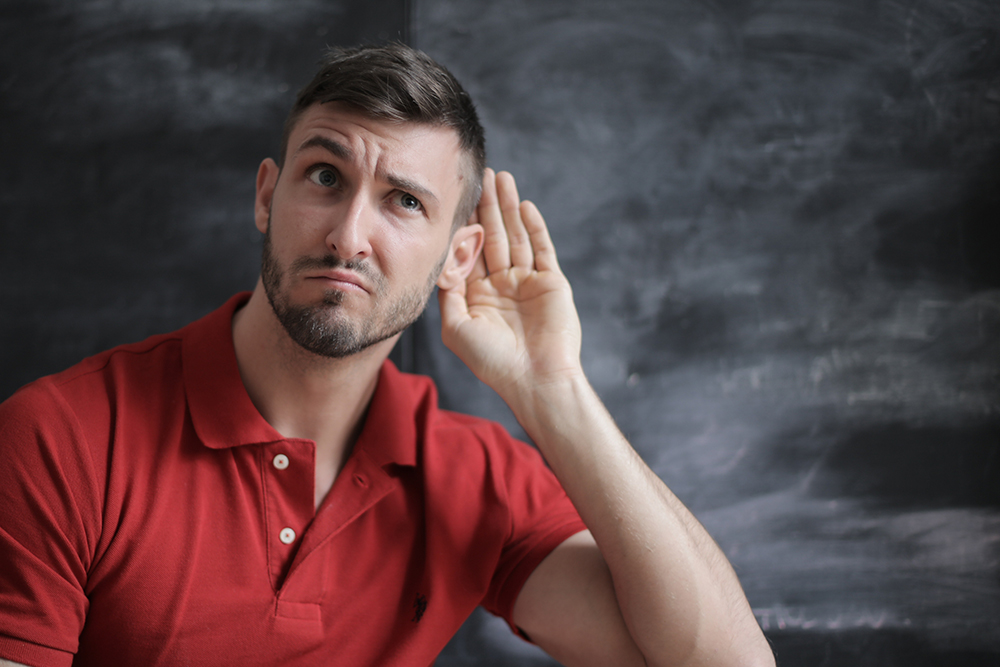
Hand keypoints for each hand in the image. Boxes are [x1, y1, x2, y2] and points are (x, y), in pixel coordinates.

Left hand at [438, 169, 582, 397]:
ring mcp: (528, 283)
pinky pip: (542, 249)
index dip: (464, 224)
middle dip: (487, 206)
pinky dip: (534, 227)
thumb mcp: (456, 328)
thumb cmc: (493, 361)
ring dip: (509, 208)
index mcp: (478, 295)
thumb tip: (439, 260)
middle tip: (482, 174)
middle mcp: (502, 285)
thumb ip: (447, 293)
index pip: (469, 251)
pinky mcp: (552, 283)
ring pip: (517, 236)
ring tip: (502, 178)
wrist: (535, 380)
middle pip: (493, 236)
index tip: (455, 197)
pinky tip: (524, 206)